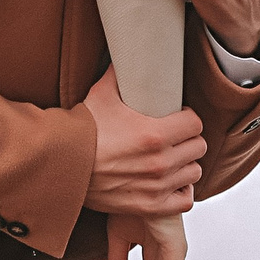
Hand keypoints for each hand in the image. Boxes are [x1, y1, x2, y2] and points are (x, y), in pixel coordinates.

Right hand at [81, 67, 204, 216]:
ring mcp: (156, 187)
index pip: (196, 124)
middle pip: (198, 147)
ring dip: (185, 164)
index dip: (187, 118)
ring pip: (194, 172)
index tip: (178, 117)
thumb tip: (126, 54)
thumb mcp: (101, 95)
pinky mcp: (149, 206)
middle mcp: (160, 162)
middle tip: (175, 137)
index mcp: (154, 134)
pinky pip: (184, 201)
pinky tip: (170, 182)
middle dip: (188, 140)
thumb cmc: (80, 132)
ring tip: (171, 158)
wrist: (60, 165)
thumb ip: (119, 73)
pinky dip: (180, 191)